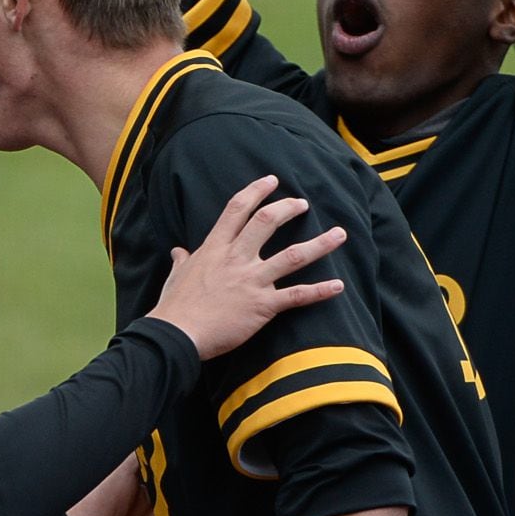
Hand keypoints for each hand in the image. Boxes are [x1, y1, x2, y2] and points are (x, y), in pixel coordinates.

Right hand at [147, 176, 347, 361]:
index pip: (237, 210)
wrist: (177, 334)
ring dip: (320, 244)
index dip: (256, 192)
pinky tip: (338, 286)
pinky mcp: (262, 305)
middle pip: (267, 222)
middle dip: (288, 209)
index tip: (271, 181)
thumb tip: (177, 252)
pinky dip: (320, 291)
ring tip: (339, 234)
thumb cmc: (175, 307)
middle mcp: (236, 259)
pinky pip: (296, 295)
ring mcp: (251, 280)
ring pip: (293, 256)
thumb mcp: (176, 277)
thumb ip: (182, 261)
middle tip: (303, 204)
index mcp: (215, 249)